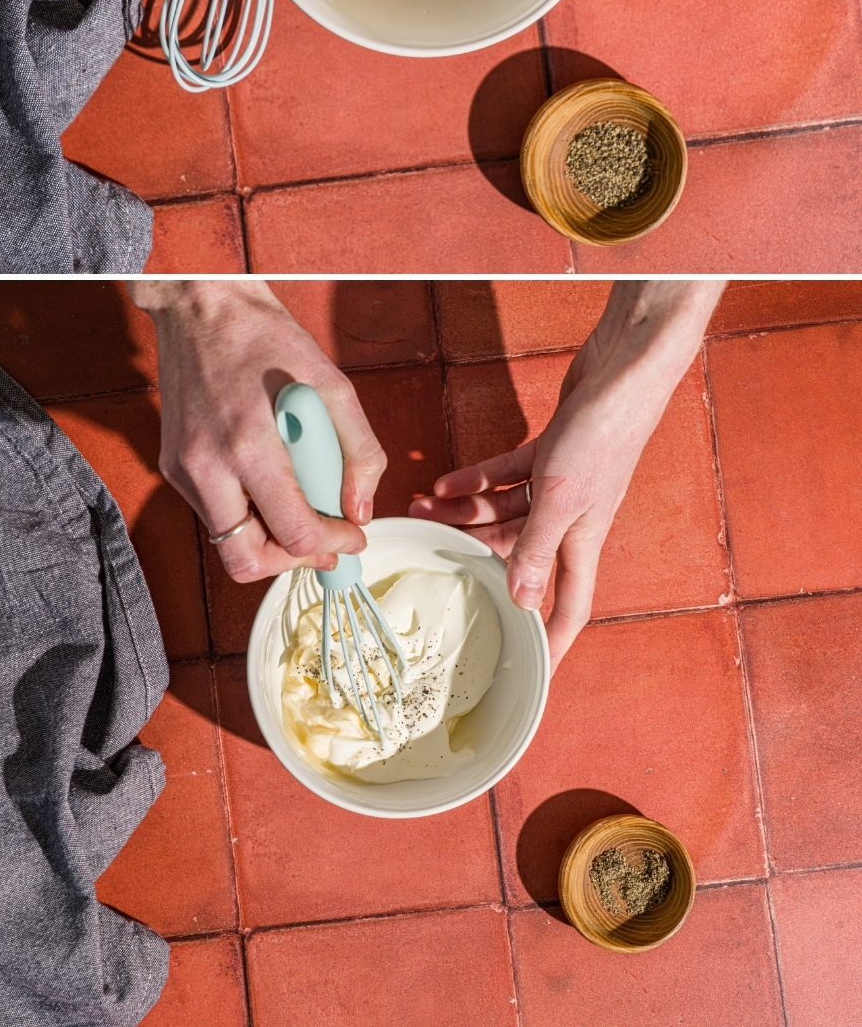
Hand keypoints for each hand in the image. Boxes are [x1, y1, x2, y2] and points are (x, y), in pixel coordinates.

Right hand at [129, 281, 385, 581]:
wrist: (200, 305)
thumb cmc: (265, 336)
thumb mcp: (331, 383)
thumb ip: (359, 449)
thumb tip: (361, 507)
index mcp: (248, 445)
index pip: (293, 532)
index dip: (332, 545)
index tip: (352, 535)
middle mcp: (206, 466)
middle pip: (246, 560)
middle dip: (292, 561)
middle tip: (324, 544)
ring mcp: (182, 469)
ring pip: (226, 542)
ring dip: (268, 539)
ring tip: (301, 512)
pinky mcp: (172, 464)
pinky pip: (212, 513)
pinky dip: (246, 513)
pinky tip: (269, 483)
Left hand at [409, 281, 725, 668]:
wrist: (621, 372)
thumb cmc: (602, 435)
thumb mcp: (562, 497)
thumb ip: (537, 546)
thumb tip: (520, 600)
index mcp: (582, 539)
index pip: (568, 605)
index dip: (552, 639)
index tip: (533, 670)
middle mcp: (570, 517)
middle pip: (518, 553)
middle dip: (473, 555)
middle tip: (427, 553)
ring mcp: (559, 483)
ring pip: (504, 511)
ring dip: (463, 511)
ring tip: (421, 509)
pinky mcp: (551, 450)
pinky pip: (505, 474)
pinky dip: (476, 479)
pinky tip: (443, 483)